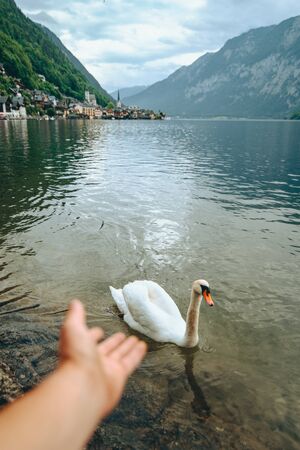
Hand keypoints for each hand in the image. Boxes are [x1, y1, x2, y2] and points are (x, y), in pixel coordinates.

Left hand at [59, 299, 146, 418]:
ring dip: (127, 347)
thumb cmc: (75, 357)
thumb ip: (75, 316)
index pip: (88, 340)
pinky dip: (137, 354)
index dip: (93, 334)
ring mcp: (106, 369)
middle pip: (106, 349)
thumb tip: (74, 302)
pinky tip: (143, 346)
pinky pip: (130, 362)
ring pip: (120, 355)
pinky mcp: (119, 376)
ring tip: (136, 339)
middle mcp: (93, 360)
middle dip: (114, 342)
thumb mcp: (73, 329)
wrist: (83, 386)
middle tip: (122, 335)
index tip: (99, 331)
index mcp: (80, 349)